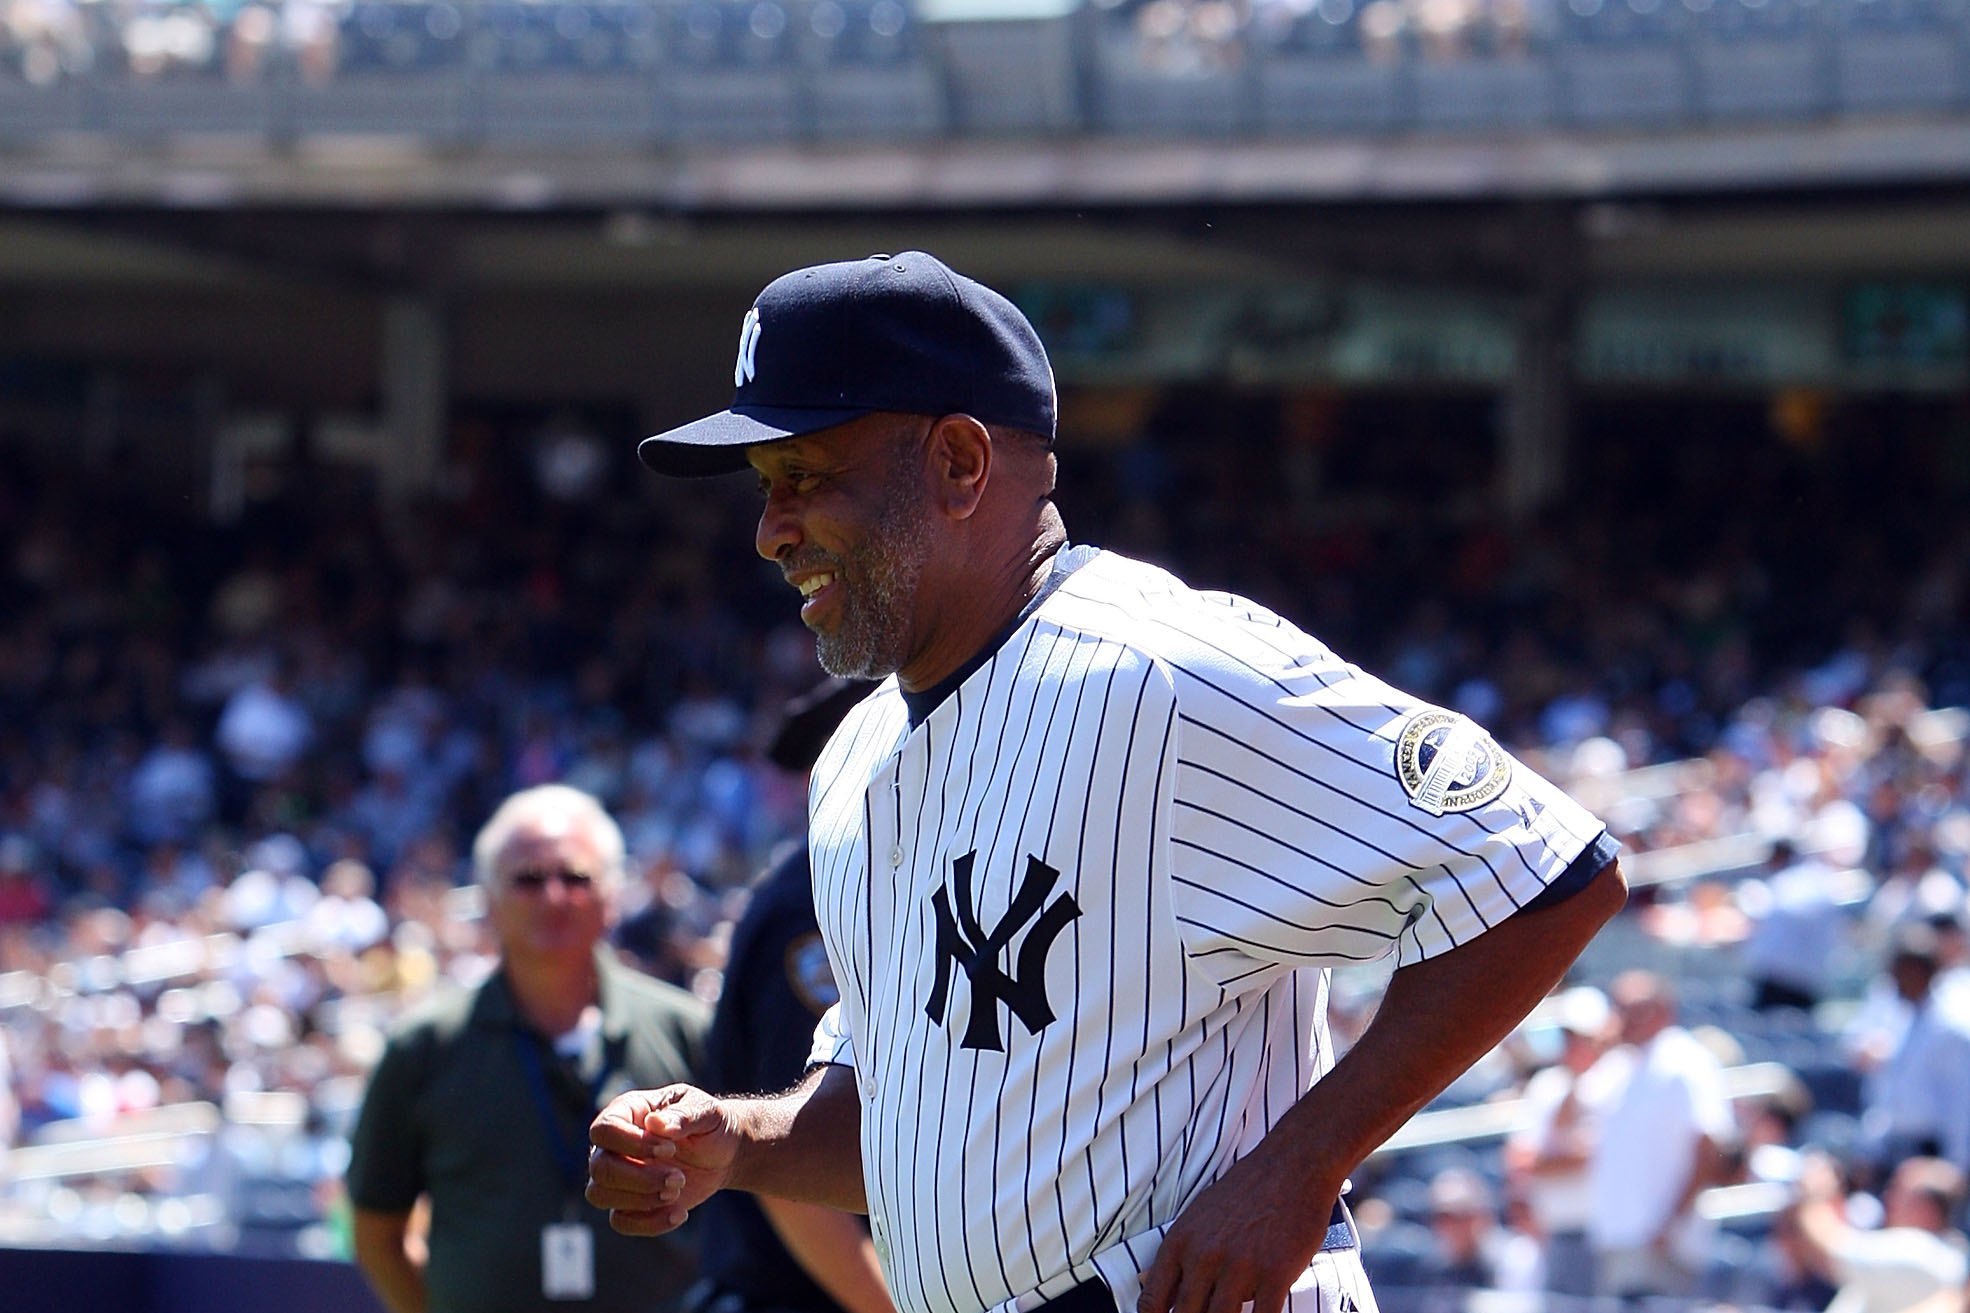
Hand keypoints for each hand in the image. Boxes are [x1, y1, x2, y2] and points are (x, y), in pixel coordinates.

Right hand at [587, 1084, 741, 1235]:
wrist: (723, 1153)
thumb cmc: (709, 1124)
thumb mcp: (706, 1111)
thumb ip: (684, 1115)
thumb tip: (655, 1123)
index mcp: (627, 1112)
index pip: (604, 1130)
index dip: (633, 1144)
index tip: (670, 1149)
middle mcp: (613, 1144)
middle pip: (600, 1168)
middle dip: (640, 1178)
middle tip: (679, 1178)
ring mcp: (617, 1175)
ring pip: (599, 1195)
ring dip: (641, 1200)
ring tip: (677, 1190)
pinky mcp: (628, 1203)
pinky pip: (620, 1221)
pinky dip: (650, 1223)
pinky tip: (680, 1212)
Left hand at [1138, 1154, 1334, 1312]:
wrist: (1292, 1165)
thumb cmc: (1245, 1191)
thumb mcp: (1198, 1216)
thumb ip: (1180, 1256)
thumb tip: (1156, 1291)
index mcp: (1180, 1243)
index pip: (1152, 1303)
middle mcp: (1204, 1256)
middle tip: (1209, 1312)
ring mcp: (1239, 1266)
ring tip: (1232, 1312)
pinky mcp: (1275, 1273)